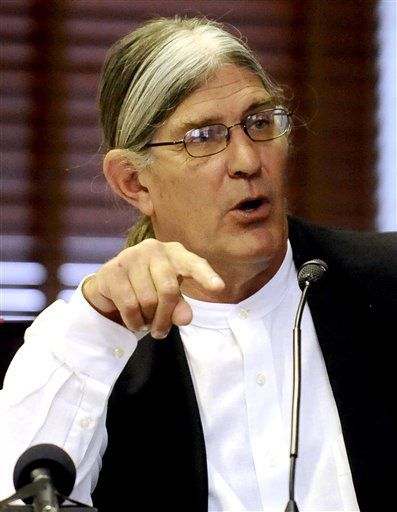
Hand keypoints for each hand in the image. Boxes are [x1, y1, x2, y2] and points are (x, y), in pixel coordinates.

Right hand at [82, 239, 224, 338]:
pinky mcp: (113, 270)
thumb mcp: (169, 298)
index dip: (206, 276)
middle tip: (161, 332)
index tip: (219, 287)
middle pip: (168, 290)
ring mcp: (131, 256)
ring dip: (147, 320)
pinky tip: (133, 320)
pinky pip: (129, 305)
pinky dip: (133, 321)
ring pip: (147, 300)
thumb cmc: (148, 288)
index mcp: (176, 253)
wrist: (111, 284)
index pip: (194, 264)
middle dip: (165, 317)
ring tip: (145, 320)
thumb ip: (179, 307)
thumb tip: (185, 318)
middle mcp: (154, 248)